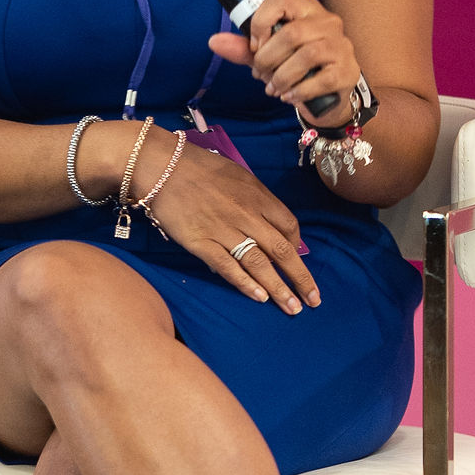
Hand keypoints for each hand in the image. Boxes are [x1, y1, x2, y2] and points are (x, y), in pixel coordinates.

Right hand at [145, 142, 319, 313]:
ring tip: (292, 308)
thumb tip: (271, 224)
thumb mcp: (238, 174)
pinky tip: (259, 298)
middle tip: (313, 299)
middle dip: (300, 277)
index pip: (289, 226)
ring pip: (259, 264)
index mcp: (257, 196)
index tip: (298, 258)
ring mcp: (224, 231)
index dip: (298, 246)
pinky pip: (228, 267)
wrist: (161, 166)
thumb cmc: (200, 167)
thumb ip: (257, 199)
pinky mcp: (201, 243)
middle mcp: (246, 215)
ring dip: (278, 288)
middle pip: (282, 250)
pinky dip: (246, 283)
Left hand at [207, 0, 357, 123]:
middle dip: (267, 58)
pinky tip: (289, 96)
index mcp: (306, 9)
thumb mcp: (267, 56)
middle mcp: (327, 22)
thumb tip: (214, 41)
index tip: (254, 46)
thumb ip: (243, 48)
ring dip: (282, 76)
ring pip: (307, 55)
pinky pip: (322, 79)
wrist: (327, 96)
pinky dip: (299, 91)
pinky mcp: (347, 71)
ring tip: (273, 88)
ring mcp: (341, 46)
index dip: (260, 22)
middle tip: (260, 73)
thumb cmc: (296, 69)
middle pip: (292, 32)